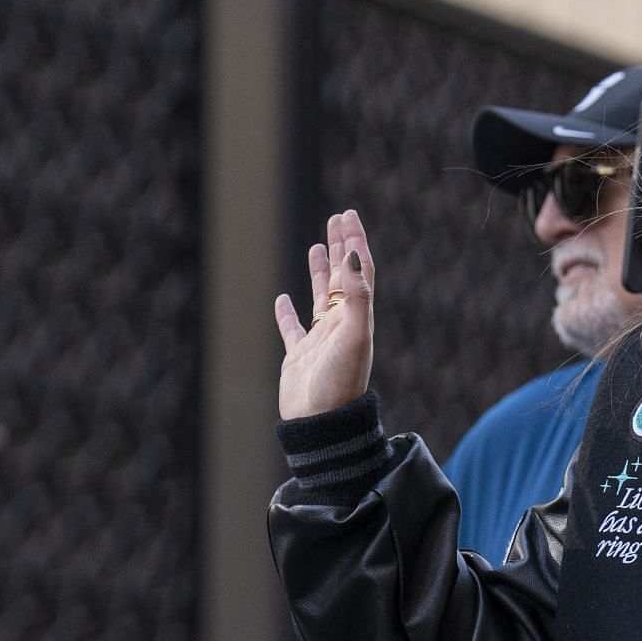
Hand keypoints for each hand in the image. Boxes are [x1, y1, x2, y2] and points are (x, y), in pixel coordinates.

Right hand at [273, 209, 375, 419]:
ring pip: (321, 298)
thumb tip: (356, 256)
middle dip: (341, 247)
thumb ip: (356, 297)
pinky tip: (283, 299)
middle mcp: (341, 325)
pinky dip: (288, 313)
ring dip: (319, 271)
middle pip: (342, 277)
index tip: (348, 215)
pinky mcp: (300, 358)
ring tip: (317, 246)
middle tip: (337, 218)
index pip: (358, 271)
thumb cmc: (341, 383)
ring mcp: (320, 341)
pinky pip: (293, 329)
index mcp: (357, 317)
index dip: (355, 242)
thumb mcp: (354, 336)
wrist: (323, 425)